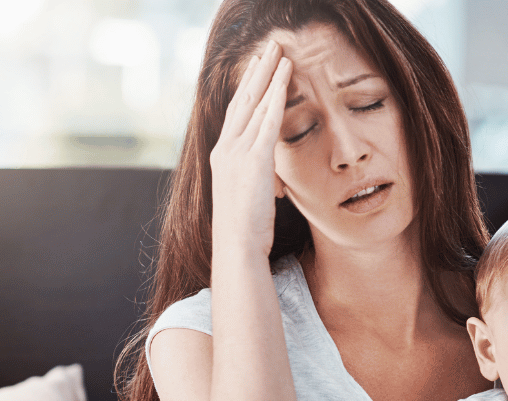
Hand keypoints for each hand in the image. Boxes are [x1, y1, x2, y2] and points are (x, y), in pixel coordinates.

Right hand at [209, 40, 291, 259]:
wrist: (236, 247)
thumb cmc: (244, 232)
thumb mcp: (249, 200)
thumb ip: (258, 183)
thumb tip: (274, 185)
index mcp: (221, 156)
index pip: (236, 113)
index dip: (247, 87)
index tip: (257, 67)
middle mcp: (225, 148)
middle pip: (242, 99)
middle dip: (257, 71)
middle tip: (269, 47)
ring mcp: (237, 153)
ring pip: (254, 103)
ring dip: (269, 74)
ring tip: (281, 51)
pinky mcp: (253, 160)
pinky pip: (267, 120)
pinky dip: (276, 96)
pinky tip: (286, 77)